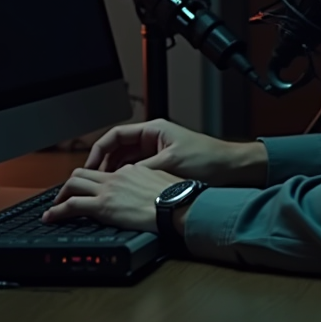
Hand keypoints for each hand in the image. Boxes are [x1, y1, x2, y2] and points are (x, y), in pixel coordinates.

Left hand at [42, 164, 181, 233]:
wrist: (177, 205)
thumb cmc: (176, 197)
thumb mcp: (163, 183)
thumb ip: (149, 184)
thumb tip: (148, 192)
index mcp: (132, 170)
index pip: (107, 171)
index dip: (95, 180)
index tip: (93, 189)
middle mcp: (117, 176)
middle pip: (84, 173)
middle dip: (71, 183)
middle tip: (66, 194)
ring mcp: (108, 189)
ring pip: (73, 183)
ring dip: (61, 194)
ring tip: (55, 206)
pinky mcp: (102, 205)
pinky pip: (71, 205)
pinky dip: (57, 211)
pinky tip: (51, 217)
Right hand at [85, 118, 267, 186]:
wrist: (231, 168)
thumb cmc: (208, 158)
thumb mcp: (170, 163)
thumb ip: (143, 170)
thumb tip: (119, 179)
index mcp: (153, 129)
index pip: (116, 135)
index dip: (98, 150)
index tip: (89, 167)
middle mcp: (154, 138)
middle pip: (118, 149)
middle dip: (104, 165)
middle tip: (92, 182)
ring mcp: (158, 152)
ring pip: (126, 162)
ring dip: (115, 174)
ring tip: (104, 189)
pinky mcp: (163, 166)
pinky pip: (138, 171)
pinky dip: (128, 180)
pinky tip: (122, 192)